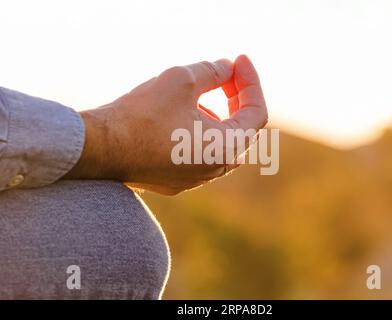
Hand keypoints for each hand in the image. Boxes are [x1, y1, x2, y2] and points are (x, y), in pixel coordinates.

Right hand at [64, 55, 267, 194]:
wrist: (98, 149)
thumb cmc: (141, 115)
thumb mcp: (181, 80)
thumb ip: (213, 71)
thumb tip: (227, 68)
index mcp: (225, 149)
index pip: (256, 113)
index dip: (251, 83)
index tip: (239, 60)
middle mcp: (214, 169)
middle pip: (239, 129)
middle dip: (235, 97)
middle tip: (224, 73)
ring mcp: (194, 179)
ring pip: (217, 142)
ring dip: (215, 115)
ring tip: (195, 96)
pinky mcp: (175, 181)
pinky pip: (197, 154)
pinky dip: (197, 132)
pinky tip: (178, 118)